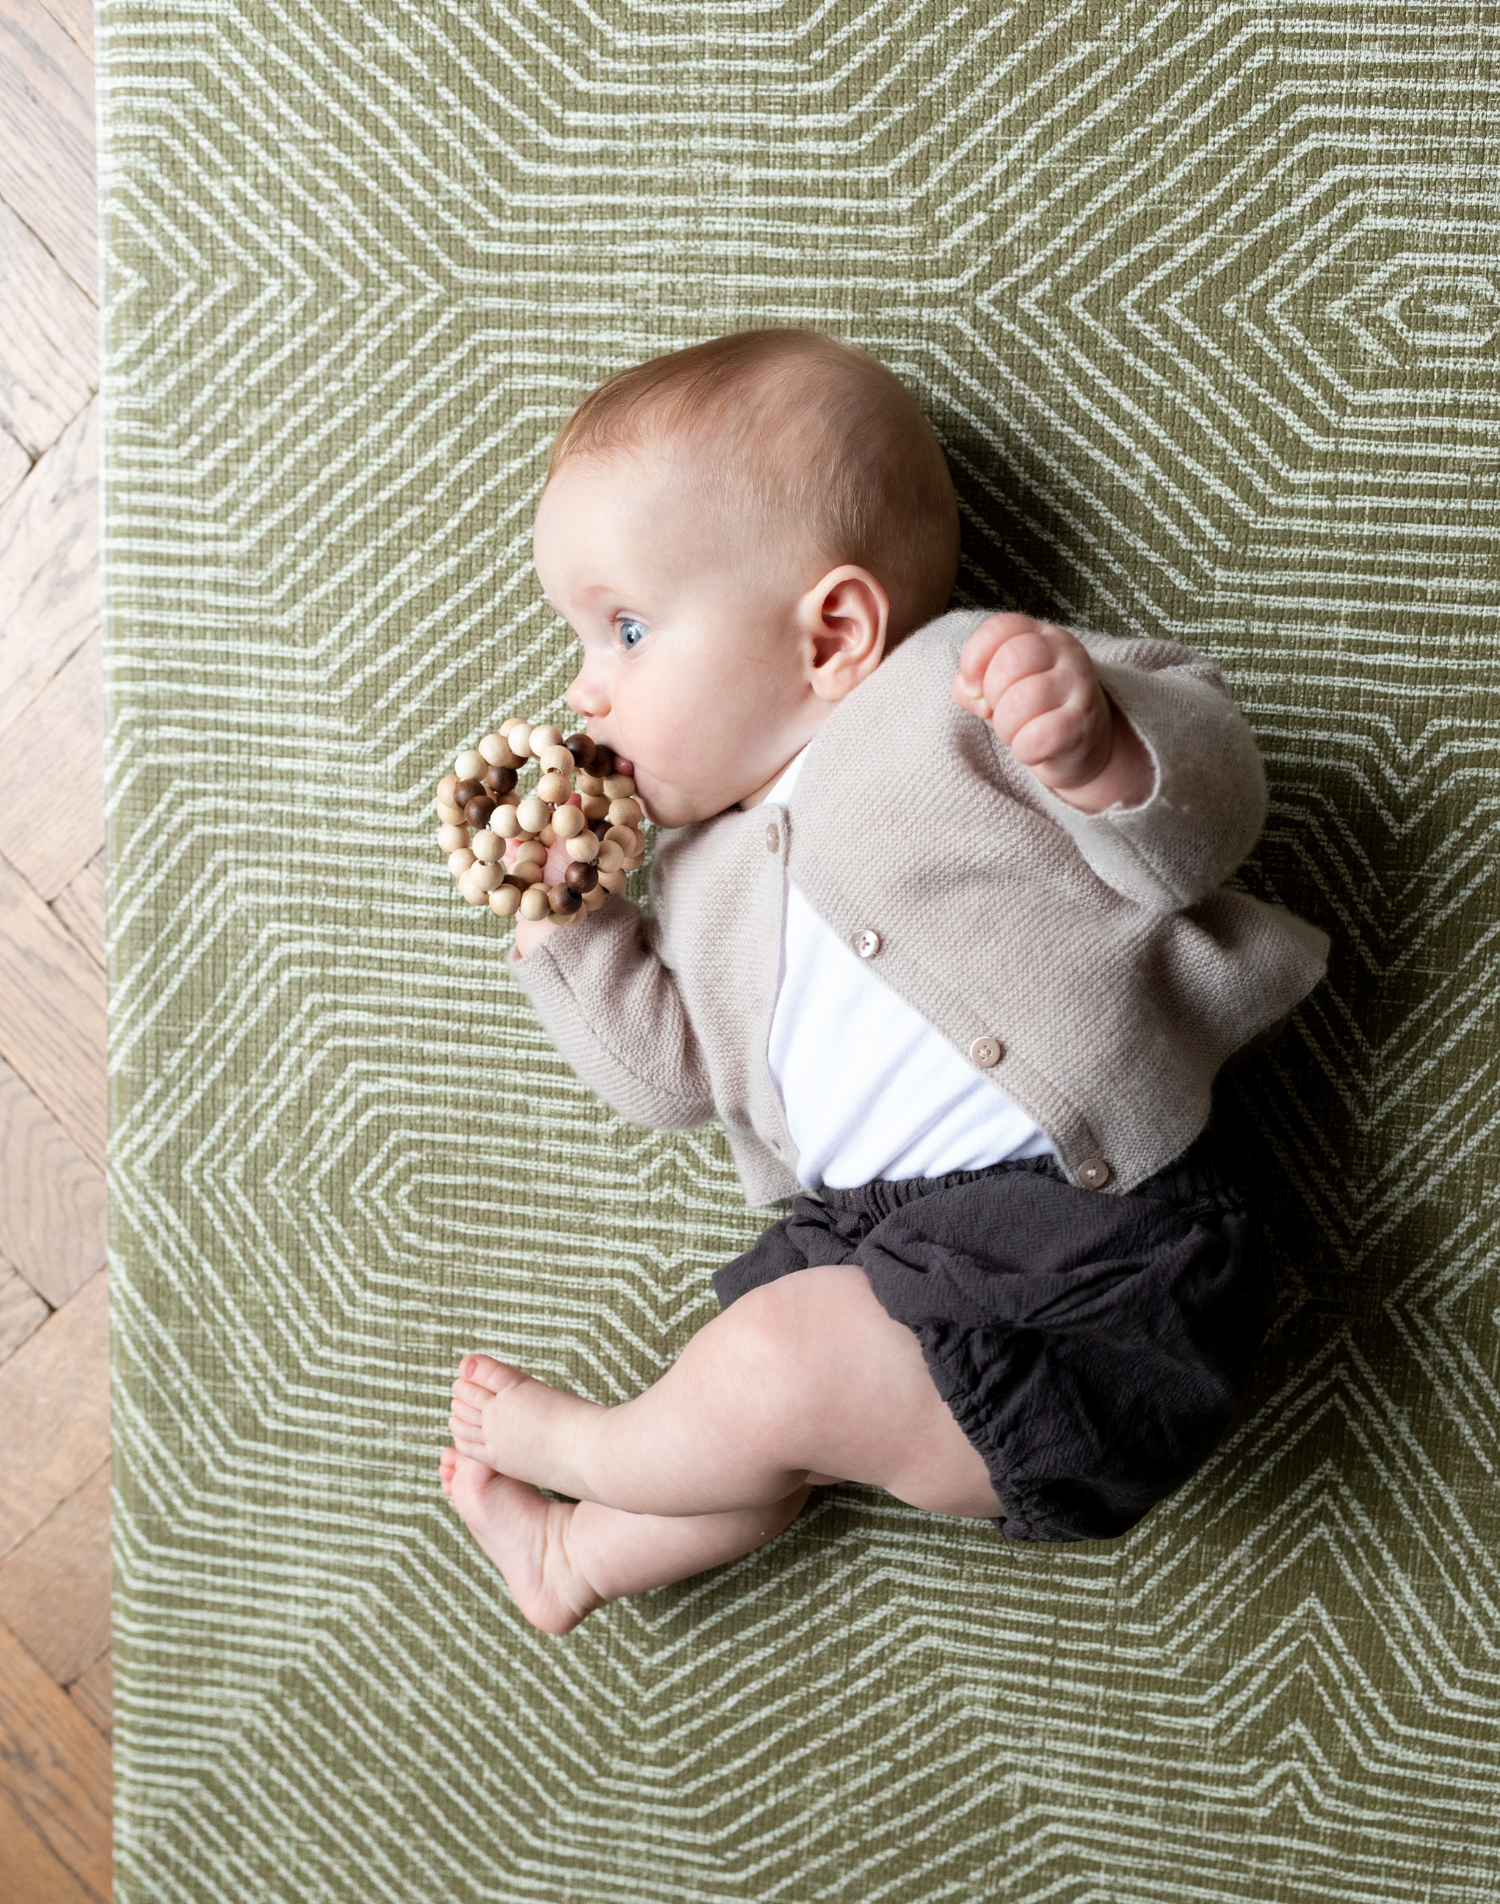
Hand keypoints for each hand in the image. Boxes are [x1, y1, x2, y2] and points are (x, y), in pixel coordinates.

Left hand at [950, 613, 1152, 811]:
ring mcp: (1079, 685)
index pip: (1000, 627)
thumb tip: (970, 692)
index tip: (974, 688)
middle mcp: (1064, 652)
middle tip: (1000, 713)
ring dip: (1006, 727)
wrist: (1082, 745)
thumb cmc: (1033, 710)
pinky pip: (1040, 735)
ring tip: (1016, 733)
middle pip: (1010, 661)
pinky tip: (1030, 749)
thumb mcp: (999, 689)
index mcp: (1040, 635)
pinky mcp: (1083, 723)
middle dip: (992, 695)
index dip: (975, 658)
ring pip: (1022, 700)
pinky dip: (1024, 749)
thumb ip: (973, 683)